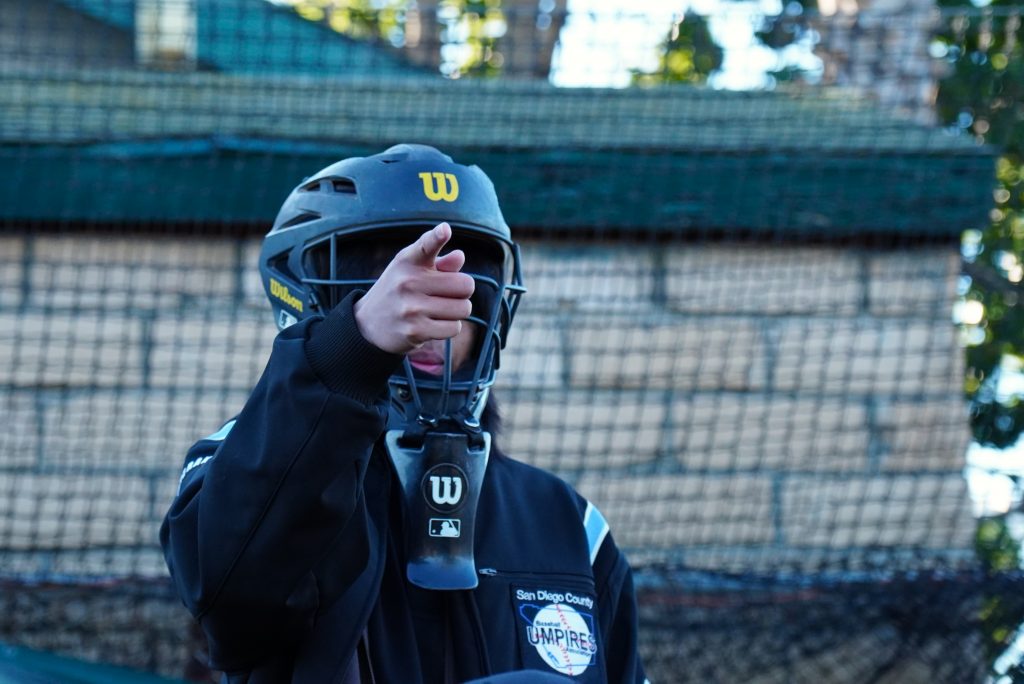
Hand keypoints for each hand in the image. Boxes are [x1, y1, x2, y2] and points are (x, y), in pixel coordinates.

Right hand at [353, 223, 474, 354]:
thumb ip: (440, 263)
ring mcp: (411, 308)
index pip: (426, 245)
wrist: (368, 323)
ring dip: (457, 312)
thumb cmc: (400, 290)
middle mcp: (408, 282)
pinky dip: (449, 327)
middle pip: (466, 285)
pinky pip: (454, 328)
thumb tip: (460, 256)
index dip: (437, 237)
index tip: (444, 230)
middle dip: (462, 292)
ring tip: (438, 310)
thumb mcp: (413, 270)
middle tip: (446, 295)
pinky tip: (433, 324)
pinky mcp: (415, 331)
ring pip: (463, 309)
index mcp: (408, 261)